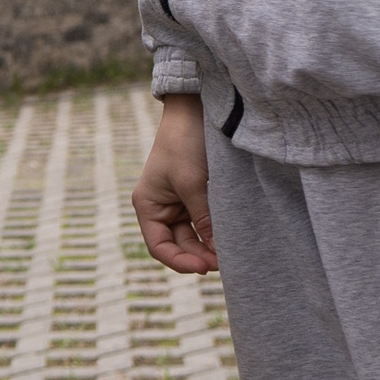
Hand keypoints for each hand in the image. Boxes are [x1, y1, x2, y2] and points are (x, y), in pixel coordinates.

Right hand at [132, 94, 216, 273]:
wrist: (196, 111)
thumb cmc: (184, 144)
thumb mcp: (193, 184)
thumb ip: (204, 220)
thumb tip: (217, 254)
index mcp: (148, 205)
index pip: (159, 246)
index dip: (180, 261)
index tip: (205, 268)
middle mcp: (162, 207)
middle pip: (180, 245)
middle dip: (201, 255)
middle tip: (227, 262)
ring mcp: (180, 203)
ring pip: (195, 237)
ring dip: (211, 245)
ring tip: (232, 253)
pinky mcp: (198, 197)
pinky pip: (206, 223)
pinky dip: (217, 232)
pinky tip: (232, 238)